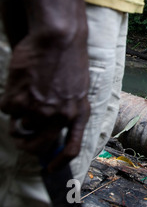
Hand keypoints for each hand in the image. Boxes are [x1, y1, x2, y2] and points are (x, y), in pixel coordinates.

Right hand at [1, 26, 89, 171]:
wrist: (58, 38)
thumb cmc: (69, 59)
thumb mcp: (78, 88)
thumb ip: (68, 108)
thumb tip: (51, 127)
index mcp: (79, 113)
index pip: (72, 148)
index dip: (59, 162)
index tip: (49, 168)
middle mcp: (61, 116)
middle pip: (38, 145)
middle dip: (25, 143)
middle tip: (19, 134)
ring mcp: (39, 110)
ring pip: (18, 127)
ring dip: (17, 115)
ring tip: (24, 94)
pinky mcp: (20, 99)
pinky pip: (6, 109)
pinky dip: (8, 98)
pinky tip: (20, 82)